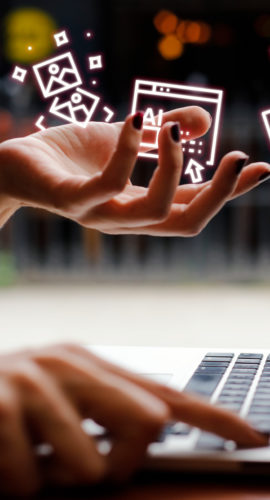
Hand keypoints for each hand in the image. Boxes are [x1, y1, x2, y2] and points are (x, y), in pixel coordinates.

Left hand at [0, 107, 268, 232]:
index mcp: (142, 207)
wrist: (16, 165)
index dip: (231, 191)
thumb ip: (164, 134)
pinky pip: (109, 184)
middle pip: (186, 221)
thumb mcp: (126, 138)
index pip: (195, 206)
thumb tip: (201, 124)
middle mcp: (127, 219)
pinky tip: (136, 119)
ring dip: (176, 168)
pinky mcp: (71, 201)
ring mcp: (100, 215)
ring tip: (174, 130)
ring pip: (156, 211)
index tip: (261, 167)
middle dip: (220, 192)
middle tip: (236, 156)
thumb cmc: (73, 155)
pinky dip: (129, 150)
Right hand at [0, 343, 265, 494]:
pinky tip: (0, 456)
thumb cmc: (10, 405)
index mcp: (89, 363)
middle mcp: (69, 364)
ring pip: (90, 466)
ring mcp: (35, 381)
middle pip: (145, 423)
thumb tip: (160, 424)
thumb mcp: (61, 400)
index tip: (254, 435)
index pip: (165, 394)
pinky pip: (31, 483)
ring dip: (56, 476)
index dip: (213, 417)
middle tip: (79, 457)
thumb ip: (108, 412)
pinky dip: (17, 484)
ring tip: (29, 454)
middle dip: (120, 460)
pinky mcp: (2, 408)